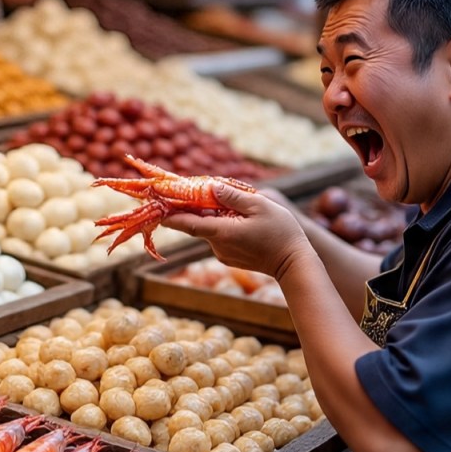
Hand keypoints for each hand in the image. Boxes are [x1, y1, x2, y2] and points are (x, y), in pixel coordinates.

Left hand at [162, 181, 312, 279]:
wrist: (294, 264)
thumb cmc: (282, 232)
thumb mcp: (260, 206)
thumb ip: (233, 196)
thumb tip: (211, 187)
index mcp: (222, 232)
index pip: (187, 223)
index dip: (170, 214)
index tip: (156, 204)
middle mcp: (217, 245)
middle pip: (197, 223)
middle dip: (191, 207)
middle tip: (183, 190)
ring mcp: (223, 253)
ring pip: (209, 229)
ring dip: (209, 214)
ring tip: (219, 198)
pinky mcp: (229, 257)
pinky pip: (218, 236)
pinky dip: (219, 224)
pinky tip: (234, 215)